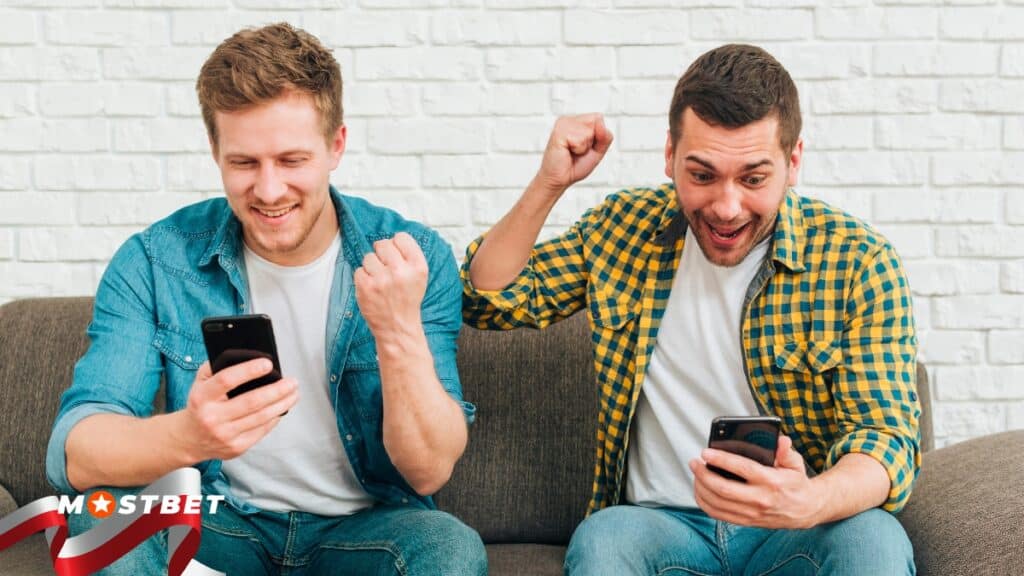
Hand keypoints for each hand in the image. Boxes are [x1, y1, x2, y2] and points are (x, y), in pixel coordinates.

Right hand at [179, 359, 297, 460]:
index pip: (227, 380)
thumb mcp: (200, 383)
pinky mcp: (236, 448)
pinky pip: (262, 430)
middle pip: (252, 401)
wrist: (189, 438)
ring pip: (261, 417)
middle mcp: (212, 417)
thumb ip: (218, 367)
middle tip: (292, 381)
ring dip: (282, 404)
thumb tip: (248, 356)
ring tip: (294, 393)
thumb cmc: (201, 404)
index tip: (268, 363)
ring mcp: (224, 435)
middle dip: (277, 390)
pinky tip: (282, 408)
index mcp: (202, 397)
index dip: (249, 370)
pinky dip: (275, 418)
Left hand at [354, 232, 428, 342]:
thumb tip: (391, 238)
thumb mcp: (420, 277)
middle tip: (386, 270)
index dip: (396, 245)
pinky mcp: (366, 287)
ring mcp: (382, 279)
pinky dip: (363, 278)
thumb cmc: (407, 300)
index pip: (401, 237)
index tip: (396, 256)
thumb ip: (408, 256)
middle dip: (382, 255)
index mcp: (418, 266)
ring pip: (369, 257)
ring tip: (380, 281)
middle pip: (383, 244)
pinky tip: (372, 289)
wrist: (397, 327)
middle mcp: (401, 271)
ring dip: (372, 267)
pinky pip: (359, 270)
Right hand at [533, 113, 613, 197]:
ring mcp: (562, 124)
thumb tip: (601, 122)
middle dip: (591, 141)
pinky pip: (580, 140)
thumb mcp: (598, 151)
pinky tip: (566, 151)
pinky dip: (578, 150)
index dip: (597, 136)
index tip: (584, 147)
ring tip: (572, 151)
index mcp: (576, 121)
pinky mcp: (558, 132)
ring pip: (589, 131)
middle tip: (577, 150)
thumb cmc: (575, 165)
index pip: (598, 118)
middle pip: (595, 121)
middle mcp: (568, 120)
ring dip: (584, 147)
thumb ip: (605, 136)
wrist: (559, 179)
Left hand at [689, 435, 824, 528]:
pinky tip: (700, 490)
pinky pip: (718, 515)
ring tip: (695, 473)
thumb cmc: (796, 483)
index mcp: (771, 482)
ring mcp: (752, 513)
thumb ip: (786, 451)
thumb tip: (780, 440)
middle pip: (723, 489)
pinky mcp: (746, 521)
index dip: (721, 460)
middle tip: (694, 462)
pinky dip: (704, 503)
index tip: (706, 452)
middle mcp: (760, 499)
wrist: (806, 510)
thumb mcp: (796, 463)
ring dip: (700, 488)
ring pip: (717, 503)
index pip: (742, 469)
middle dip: (703, 474)